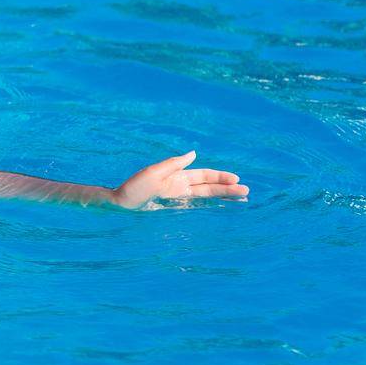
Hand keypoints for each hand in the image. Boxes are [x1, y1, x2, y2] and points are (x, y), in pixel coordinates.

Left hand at [111, 150, 248, 208]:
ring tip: (240, 200)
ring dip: (222, 198)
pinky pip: (195, 209)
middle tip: (247, 191)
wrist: (118, 205)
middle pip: (208, 187)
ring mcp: (177, 199)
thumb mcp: (153, 173)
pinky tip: (220, 211)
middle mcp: (179, 187)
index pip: (203, 176)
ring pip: (205, 198)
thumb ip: (174, 164)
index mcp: (176, 176)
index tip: (236, 179)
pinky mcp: (173, 210)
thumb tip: (193, 153)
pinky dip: (209, 209)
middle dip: (227, 188)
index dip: (220, 177)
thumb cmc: (132, 188)